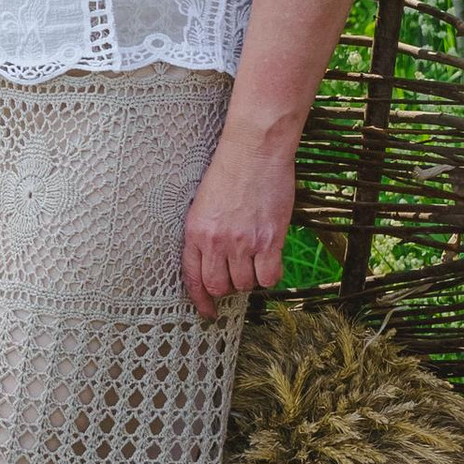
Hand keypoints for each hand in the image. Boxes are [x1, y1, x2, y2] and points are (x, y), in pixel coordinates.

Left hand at [181, 121, 297, 318]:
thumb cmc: (230, 172)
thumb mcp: (204, 204)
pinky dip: (270, 275)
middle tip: (237, 273)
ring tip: (254, 258)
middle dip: (228, 286)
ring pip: (246, 284)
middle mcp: (216, 241)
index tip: (208, 312)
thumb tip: (215, 263)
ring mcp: (243, 242)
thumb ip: (206, 234)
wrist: (255, 151)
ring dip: (250, 278)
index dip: (201, 300)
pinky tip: (270, 260)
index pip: (193, 278)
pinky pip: (270, 276)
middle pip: (220, 286)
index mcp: (195, 231)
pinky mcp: (270, 240)